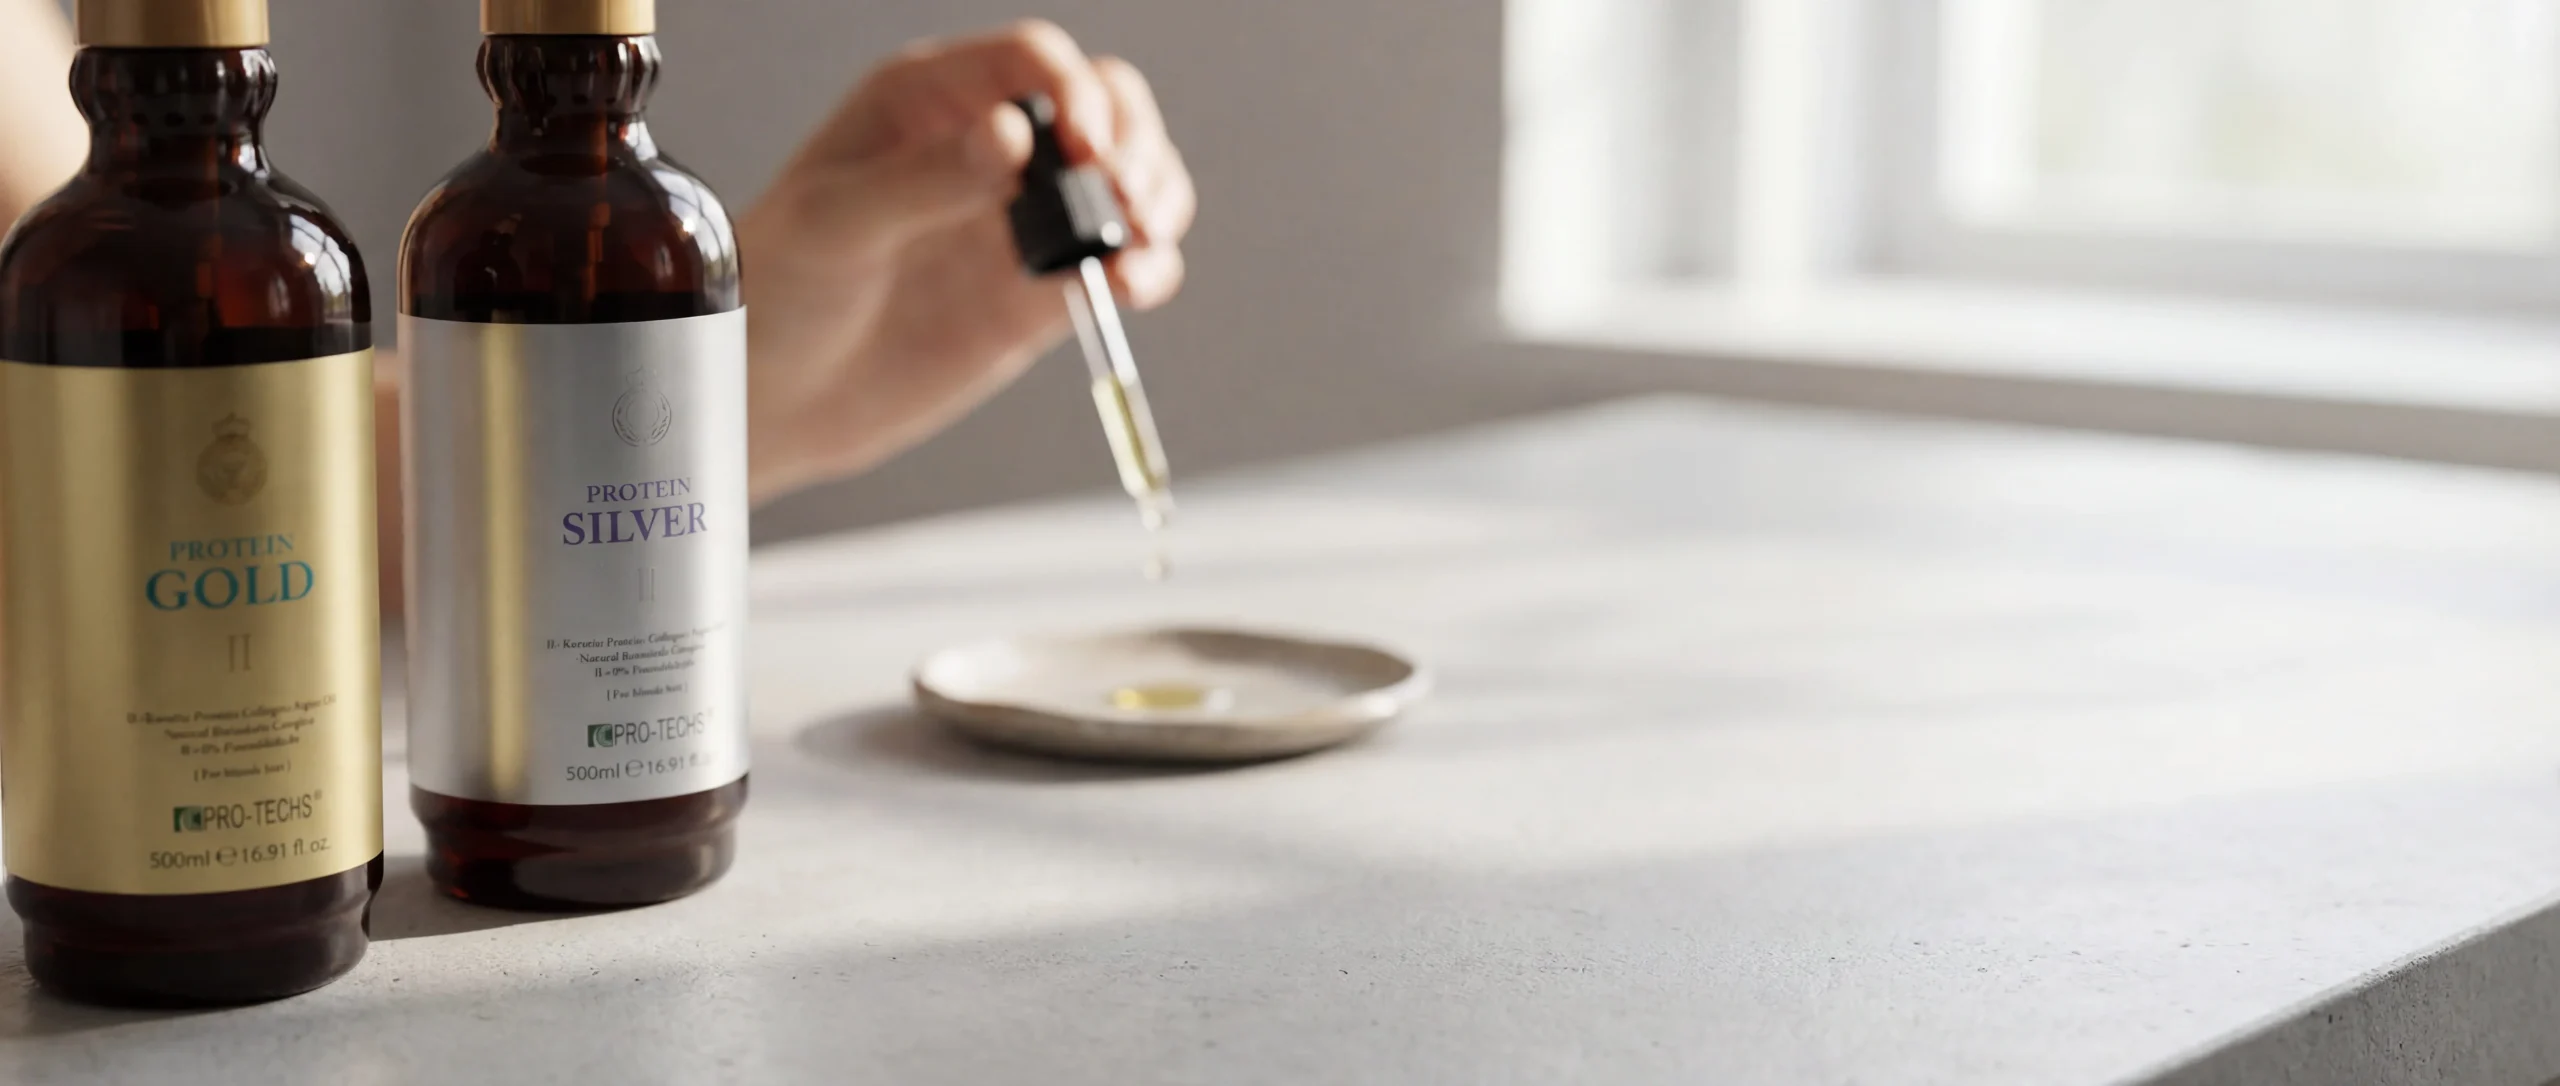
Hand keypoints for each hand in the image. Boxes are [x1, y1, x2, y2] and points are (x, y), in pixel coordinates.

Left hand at [738, 20, 1196, 503]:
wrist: (773, 398)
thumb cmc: (778, 290)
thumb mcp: (836, 224)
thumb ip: (925, 179)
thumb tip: (1014, 135)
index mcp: (930, 101)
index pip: (1032, 61)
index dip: (1075, 92)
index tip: (1084, 148)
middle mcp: (988, 148)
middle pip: (1104, 105)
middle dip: (1132, 143)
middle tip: (1121, 201)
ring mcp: (1020, 220)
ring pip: (1127, 178)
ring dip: (1155, 200)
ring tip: (1135, 243)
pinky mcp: (1040, 291)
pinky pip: (1119, 262)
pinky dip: (1145, 270)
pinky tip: (1130, 286)